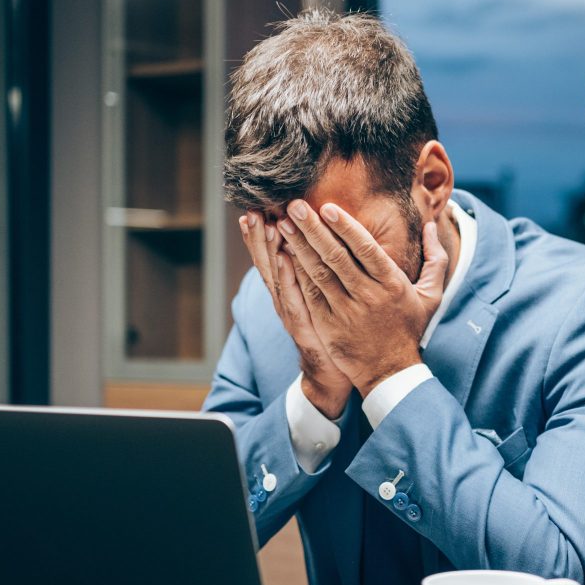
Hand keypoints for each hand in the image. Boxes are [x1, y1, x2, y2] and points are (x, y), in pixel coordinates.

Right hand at [238, 211, 350, 418]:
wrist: (332, 374)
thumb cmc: (329, 332)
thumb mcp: (319, 299)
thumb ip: (315, 273)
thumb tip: (314, 244)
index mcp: (287, 290)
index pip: (270, 258)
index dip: (260, 236)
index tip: (254, 210)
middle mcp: (284, 300)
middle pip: (267, 264)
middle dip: (258, 237)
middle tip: (252, 210)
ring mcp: (291, 313)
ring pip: (277, 277)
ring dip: (270, 250)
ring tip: (266, 224)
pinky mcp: (304, 327)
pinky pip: (295, 298)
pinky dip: (288, 278)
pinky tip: (284, 259)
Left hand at [279, 199, 448, 397]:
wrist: (389, 372)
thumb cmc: (409, 328)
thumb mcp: (432, 295)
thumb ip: (435, 259)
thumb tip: (431, 226)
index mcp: (392, 284)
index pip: (366, 249)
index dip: (346, 227)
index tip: (327, 207)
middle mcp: (367, 296)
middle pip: (336, 257)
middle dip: (314, 229)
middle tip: (295, 206)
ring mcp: (345, 311)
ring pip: (318, 273)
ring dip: (299, 247)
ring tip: (284, 224)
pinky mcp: (328, 325)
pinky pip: (309, 294)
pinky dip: (296, 273)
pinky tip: (284, 254)